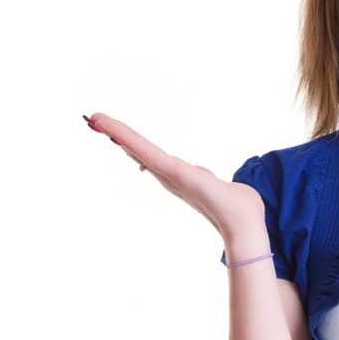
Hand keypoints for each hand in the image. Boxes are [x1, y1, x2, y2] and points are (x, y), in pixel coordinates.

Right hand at [85, 112, 266, 237]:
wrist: (244, 221)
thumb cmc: (237, 206)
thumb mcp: (219, 186)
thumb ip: (208, 179)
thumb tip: (205, 177)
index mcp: (177, 177)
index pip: (149, 155)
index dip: (131, 144)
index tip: (113, 133)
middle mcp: (168, 176)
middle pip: (137, 150)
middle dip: (116, 135)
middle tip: (94, 119)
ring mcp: (168, 174)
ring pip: (137, 148)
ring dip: (116, 132)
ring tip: (96, 119)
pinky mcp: (171, 171)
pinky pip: (146, 151)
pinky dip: (127, 138)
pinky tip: (112, 128)